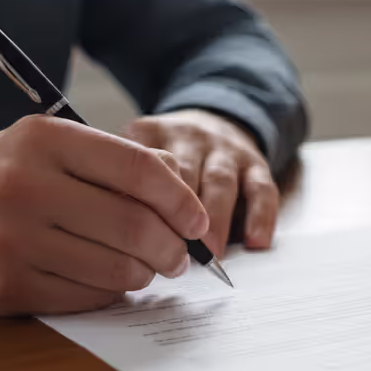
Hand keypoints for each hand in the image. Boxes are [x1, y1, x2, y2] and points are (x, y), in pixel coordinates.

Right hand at [0, 116, 209, 315]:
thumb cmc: (4, 179)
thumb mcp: (50, 148)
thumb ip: (116, 160)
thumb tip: (183, 191)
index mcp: (41, 140)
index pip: (138, 168)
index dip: (181, 198)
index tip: (198, 220)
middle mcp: (23, 185)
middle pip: (135, 225)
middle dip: (173, 247)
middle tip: (180, 256)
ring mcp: (12, 239)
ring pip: (118, 268)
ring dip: (145, 273)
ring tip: (144, 267)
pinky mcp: (7, 285)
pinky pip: (88, 296)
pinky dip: (110, 292)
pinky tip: (104, 279)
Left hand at [125, 110, 278, 256]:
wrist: (212, 118)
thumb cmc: (165, 157)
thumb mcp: (131, 156)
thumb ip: (118, 185)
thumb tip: (109, 233)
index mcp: (149, 134)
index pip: (143, 165)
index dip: (141, 202)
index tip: (136, 235)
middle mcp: (187, 136)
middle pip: (183, 173)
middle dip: (179, 214)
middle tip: (174, 251)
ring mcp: (224, 148)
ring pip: (219, 181)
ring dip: (216, 219)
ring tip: (211, 252)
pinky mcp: (254, 163)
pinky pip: (261, 189)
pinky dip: (260, 217)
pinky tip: (256, 242)